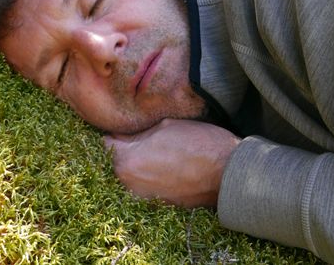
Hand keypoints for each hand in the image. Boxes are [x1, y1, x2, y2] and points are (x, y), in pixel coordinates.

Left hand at [103, 118, 240, 207]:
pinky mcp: (159, 206)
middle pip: (116, 162)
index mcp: (125, 161)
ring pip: (132, 176)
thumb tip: (123, 136)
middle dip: (126, 151)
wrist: (227, 173)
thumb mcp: (164, 126)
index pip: (105, 143)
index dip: (117, 133)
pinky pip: (147, 187)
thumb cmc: (198, 143)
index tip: (125, 129)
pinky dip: (153, 178)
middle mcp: (129, 184)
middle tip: (144, 140)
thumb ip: (137, 133)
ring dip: (139, 166)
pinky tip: (168, 168)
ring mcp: (143, 198)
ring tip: (159, 155)